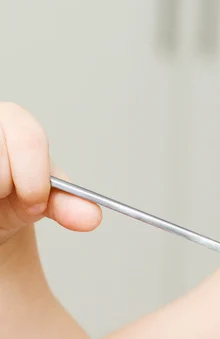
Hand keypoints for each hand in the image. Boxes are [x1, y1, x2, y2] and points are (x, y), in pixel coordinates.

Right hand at [0, 103, 100, 244]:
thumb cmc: (16, 195)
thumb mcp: (44, 199)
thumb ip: (68, 204)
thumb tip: (91, 217)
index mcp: (15, 121)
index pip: (30, 140)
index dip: (34, 178)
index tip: (35, 202)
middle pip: (1, 158)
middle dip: (7, 187)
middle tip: (5, 196)